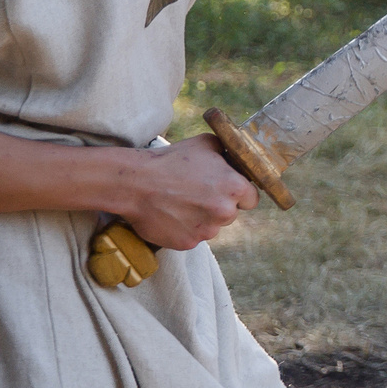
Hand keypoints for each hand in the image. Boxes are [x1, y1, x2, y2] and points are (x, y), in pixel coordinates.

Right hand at [120, 135, 257, 250]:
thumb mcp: (206, 145)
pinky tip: (171, 215)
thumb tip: (237, 157)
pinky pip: (193, 237)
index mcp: (235, 188)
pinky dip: (184, 229)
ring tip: (180, 204)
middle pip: (230, 214)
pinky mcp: (188, 243)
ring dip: (202, 219)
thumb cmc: (171, 161)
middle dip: (218, 206)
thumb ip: (228, 153)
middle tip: (197, 195)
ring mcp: (206, 230)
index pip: (251, 199)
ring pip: (212, 227)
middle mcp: (225, 212)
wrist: (135, 183)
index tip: (225, 191)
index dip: (239, 195)